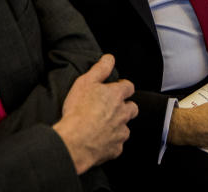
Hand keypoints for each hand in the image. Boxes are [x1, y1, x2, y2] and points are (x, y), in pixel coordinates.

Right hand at [52, 55, 137, 173]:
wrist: (74, 141)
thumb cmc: (78, 111)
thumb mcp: (85, 82)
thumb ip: (100, 69)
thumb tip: (110, 58)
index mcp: (116, 96)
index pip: (129, 87)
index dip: (122, 87)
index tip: (114, 89)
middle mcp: (123, 113)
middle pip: (133, 108)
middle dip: (126, 107)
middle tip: (111, 108)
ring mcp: (121, 132)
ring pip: (126, 127)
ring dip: (119, 126)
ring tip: (104, 126)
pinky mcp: (116, 149)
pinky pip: (118, 145)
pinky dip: (111, 143)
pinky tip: (100, 142)